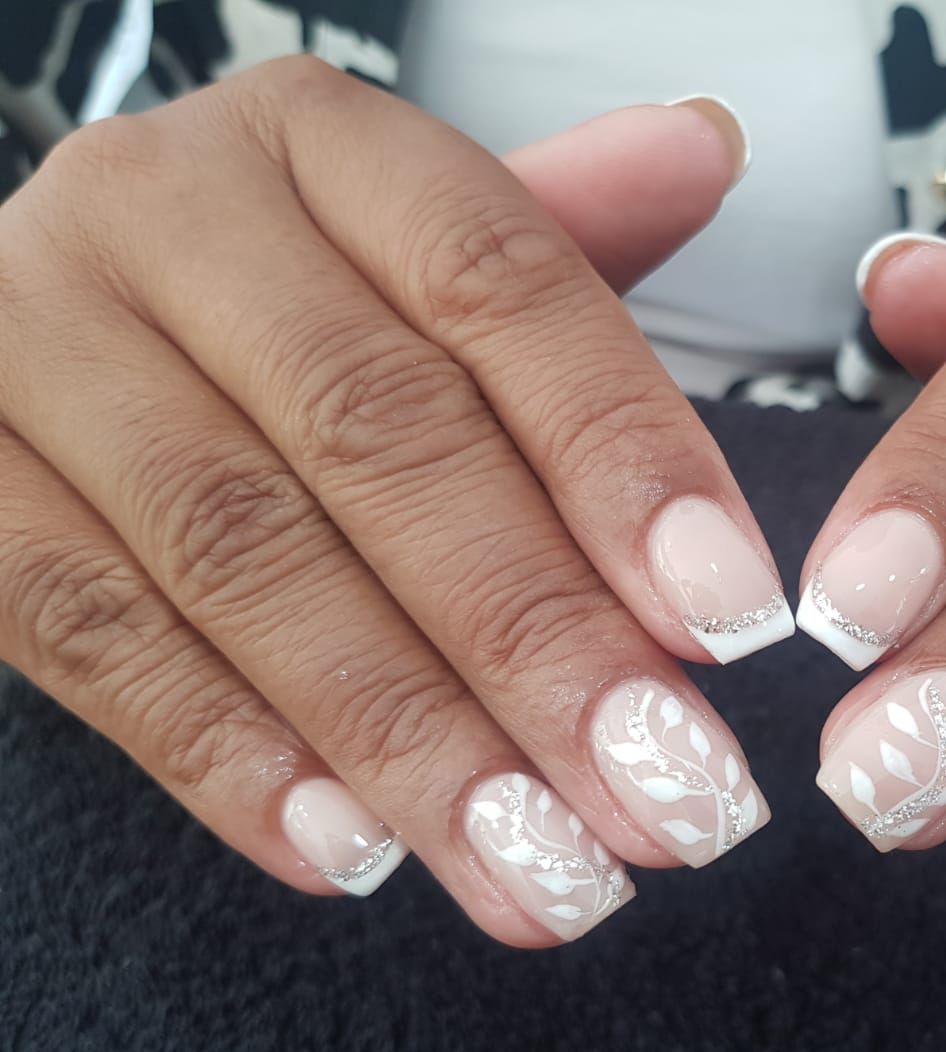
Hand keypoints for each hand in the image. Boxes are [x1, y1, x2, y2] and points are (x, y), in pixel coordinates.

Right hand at [0, 58, 790, 944]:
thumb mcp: (423, 242)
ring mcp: (34, 341)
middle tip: (667, 795)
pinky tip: (358, 856)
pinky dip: (232, 758)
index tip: (730, 617)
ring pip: (247, 559)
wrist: (74, 314)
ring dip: (412, 738)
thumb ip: (558, 239)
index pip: (500, 285)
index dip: (624, 456)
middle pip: (383, 440)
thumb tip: (705, 148)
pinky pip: (92, 636)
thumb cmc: (301, 295)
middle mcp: (166, 213)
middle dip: (539, 640)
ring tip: (547, 867)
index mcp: (322, 143)